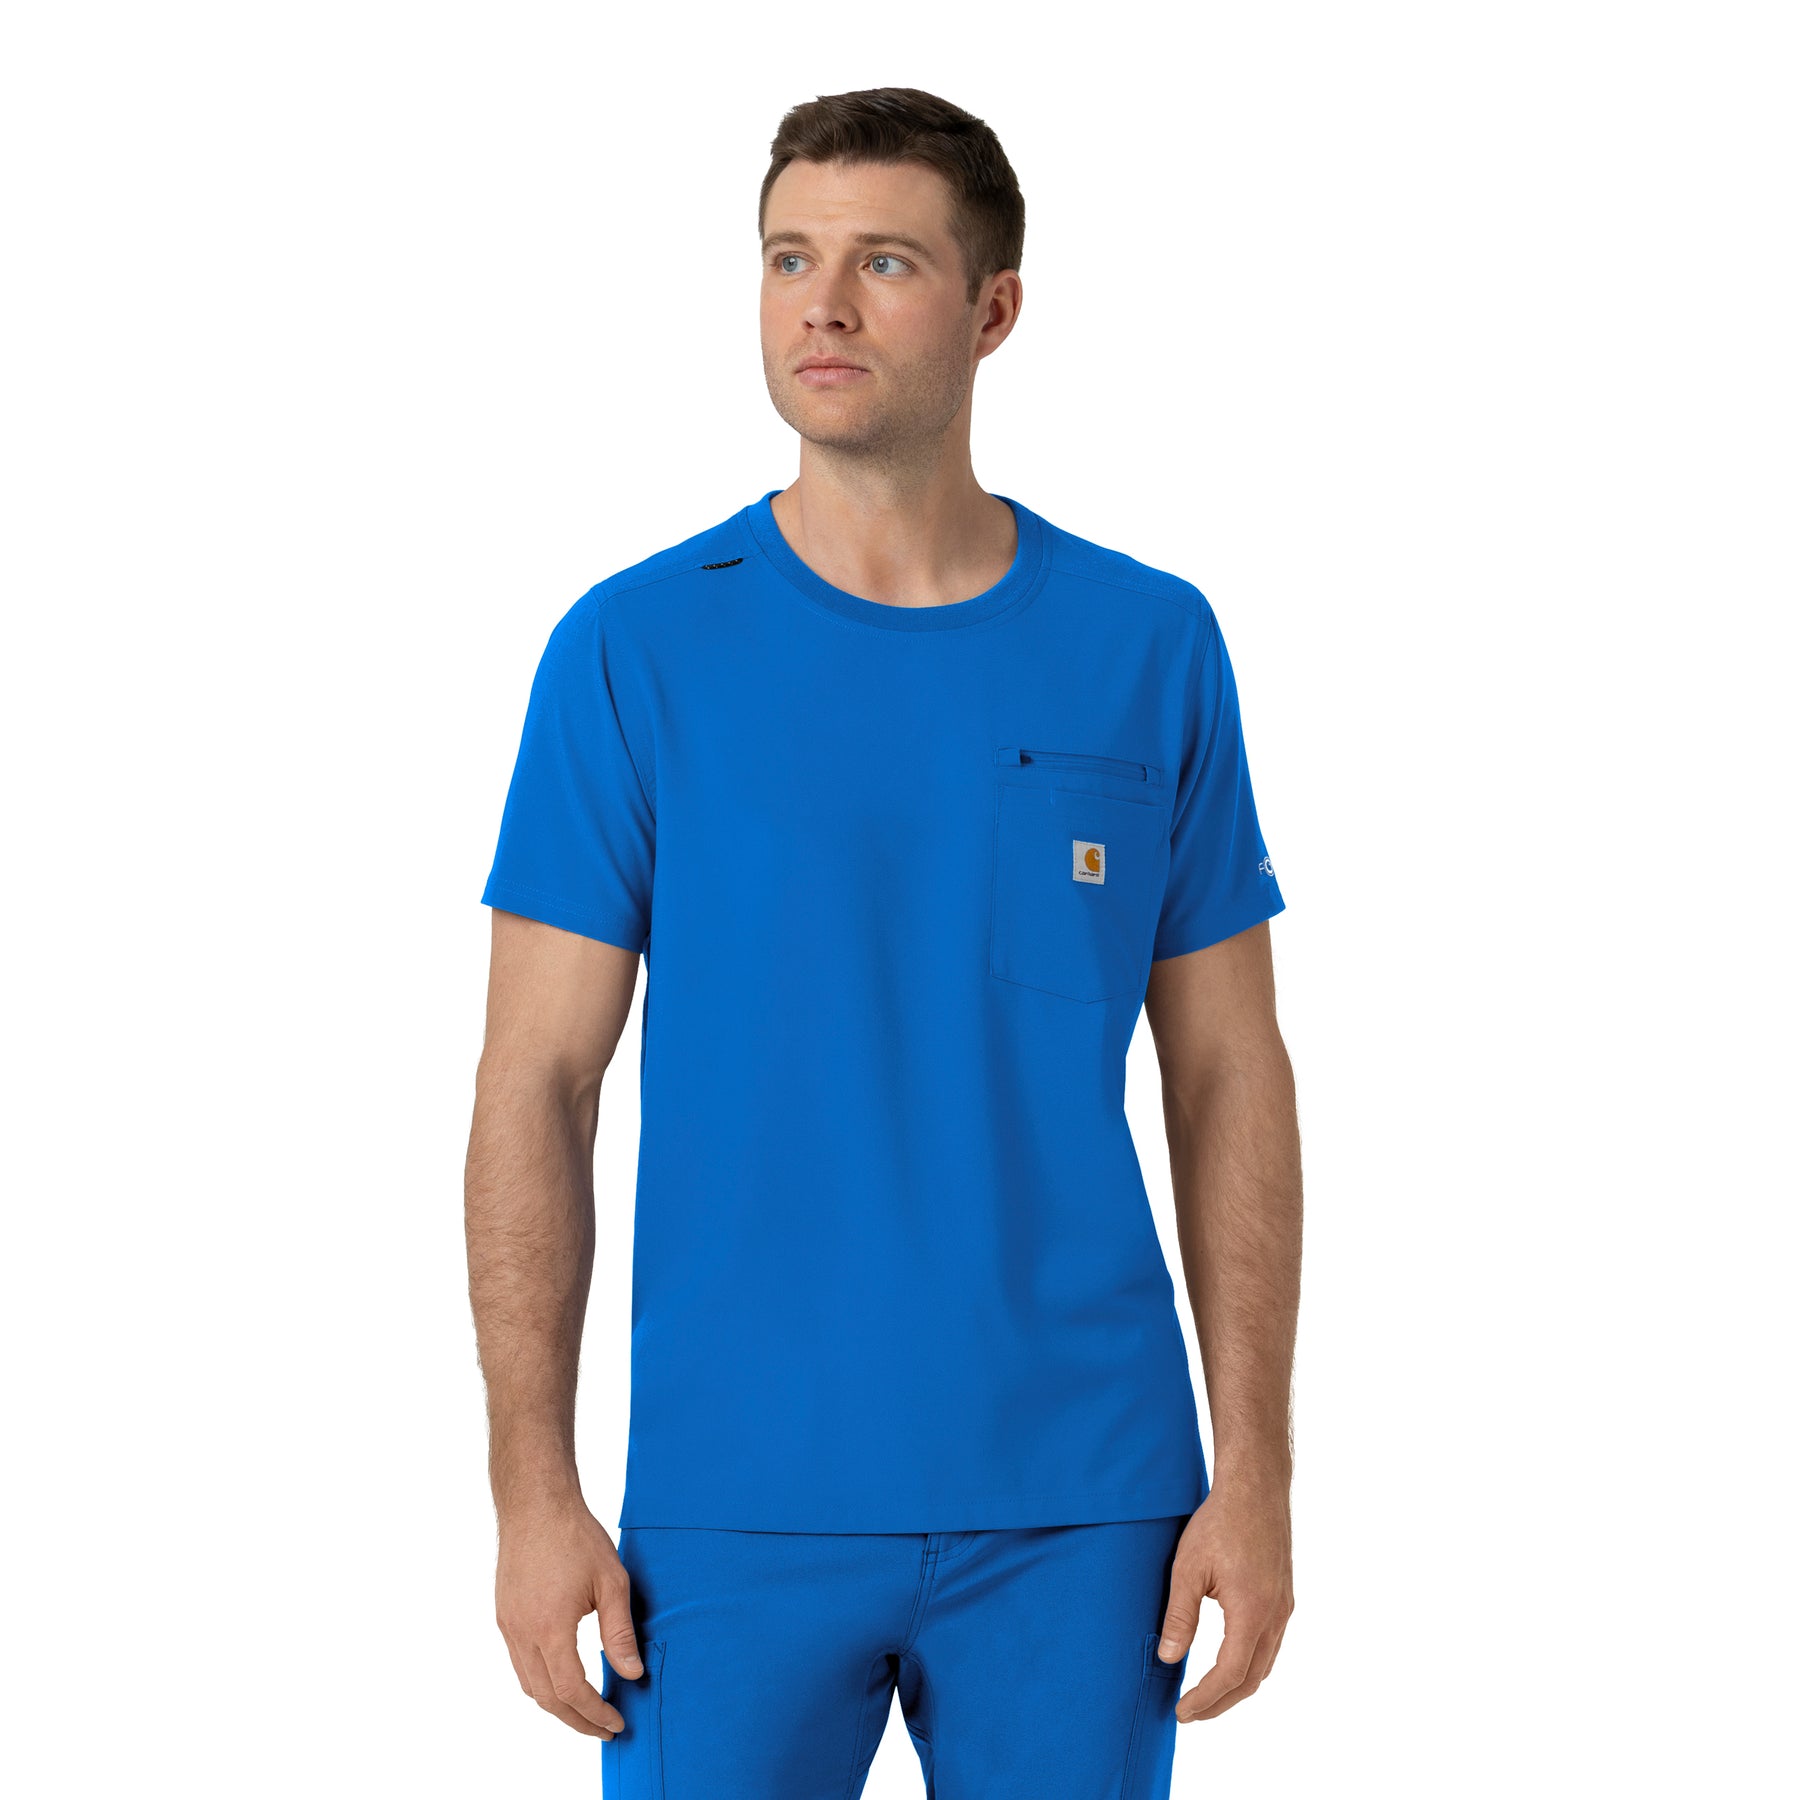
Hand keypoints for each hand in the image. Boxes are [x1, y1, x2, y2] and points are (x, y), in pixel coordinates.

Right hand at [495, 1493, 643, 1737]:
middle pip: (546, 1698)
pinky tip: (562, 1677)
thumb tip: (632, 1674)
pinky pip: (519, 1663)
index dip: (595, 1712)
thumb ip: (619, 1633)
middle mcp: (522, 1633)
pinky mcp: (504, 1615)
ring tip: (585, 1710)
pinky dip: (541, 1681)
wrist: (536, 1504)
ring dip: (556, 1704)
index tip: (616, 1723)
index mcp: (550, 1628)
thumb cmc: (576, 1536)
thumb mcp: (611, 1582)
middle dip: (576, 1720)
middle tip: (603, 1729)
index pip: (571, 1691)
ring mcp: (508, 1625)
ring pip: (529, 1684)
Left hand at [1155, 1484, 1294, 1721]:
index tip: (1181, 1712)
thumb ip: (1179, 1616)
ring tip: (1206, 1696)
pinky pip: (1270, 1645)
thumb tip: (1168, 1658)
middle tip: (1191, 1713)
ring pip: (1265, 1664)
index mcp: (1252, 1612)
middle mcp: (1275, 1616)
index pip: (1230, 1674)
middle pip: (1252, 1679)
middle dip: (1221, 1703)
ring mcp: (1284, 1607)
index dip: (1205, 1699)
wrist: (1256, 1487)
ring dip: (1237, 1687)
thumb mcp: (1188, 1568)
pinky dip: (1249, 1664)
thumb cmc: (1219, 1522)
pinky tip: (1229, 1662)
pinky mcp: (1284, 1596)